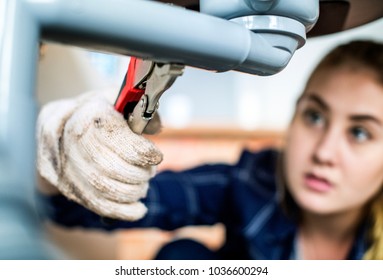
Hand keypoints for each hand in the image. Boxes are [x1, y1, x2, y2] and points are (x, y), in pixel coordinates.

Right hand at [36, 90, 162, 220]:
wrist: (63, 128)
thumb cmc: (103, 115)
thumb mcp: (124, 104)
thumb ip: (142, 114)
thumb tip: (153, 128)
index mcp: (86, 111)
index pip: (112, 134)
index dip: (138, 150)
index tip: (156, 157)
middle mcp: (65, 135)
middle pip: (105, 164)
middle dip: (136, 174)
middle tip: (150, 173)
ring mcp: (60, 162)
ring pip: (100, 187)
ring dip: (131, 192)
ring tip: (143, 186)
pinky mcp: (61, 183)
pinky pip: (93, 203)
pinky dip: (121, 210)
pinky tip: (138, 210)